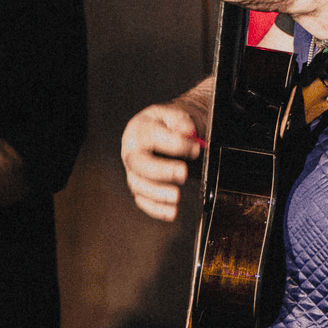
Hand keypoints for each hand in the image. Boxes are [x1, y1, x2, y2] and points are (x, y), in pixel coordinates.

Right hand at [120, 101, 203, 221]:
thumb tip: (189, 132)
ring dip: (158, 194)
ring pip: (138, 185)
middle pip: (140, 164)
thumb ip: (181, 122)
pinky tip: (172, 212)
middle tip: (183, 173)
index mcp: (140, 130)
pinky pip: (142, 201)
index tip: (195, 149)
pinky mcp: (137, 186)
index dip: (176, 144)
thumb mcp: (172, 115)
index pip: (154, 137)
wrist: (154, 131)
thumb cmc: (164, 125)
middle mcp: (132, 151)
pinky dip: (156, 209)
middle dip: (162, 171)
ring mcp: (133, 171)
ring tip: (177, 197)